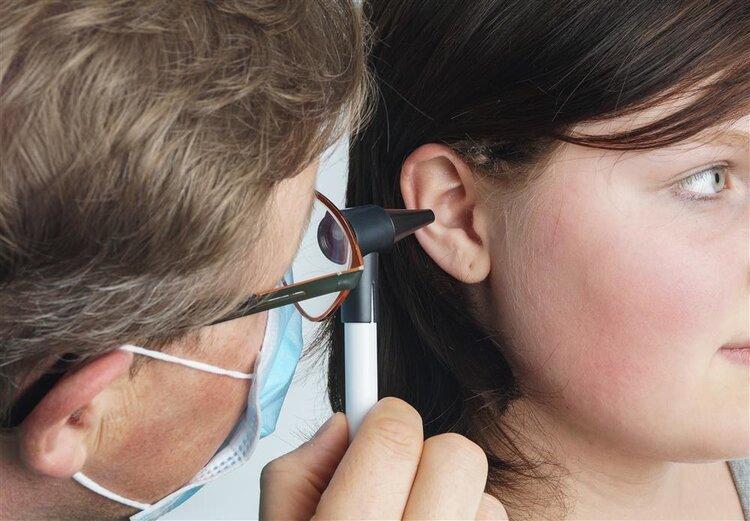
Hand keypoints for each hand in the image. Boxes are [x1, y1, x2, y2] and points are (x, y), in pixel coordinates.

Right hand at [259, 397, 507, 519]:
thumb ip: (296, 473)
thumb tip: (346, 424)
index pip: (393, 439)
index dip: (386, 416)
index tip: (380, 419)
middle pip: (457, 456)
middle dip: (427, 450)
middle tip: (400, 470)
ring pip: (485, 493)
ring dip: (452, 497)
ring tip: (415, 520)